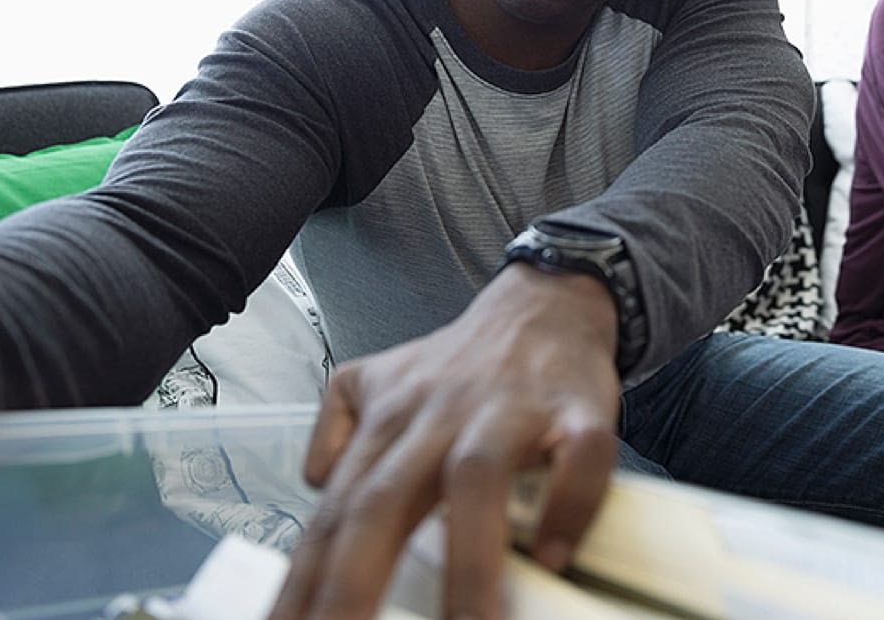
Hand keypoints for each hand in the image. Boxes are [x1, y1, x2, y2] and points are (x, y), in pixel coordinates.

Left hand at [269, 263, 620, 619]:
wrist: (548, 300)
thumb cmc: (467, 361)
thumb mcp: (382, 379)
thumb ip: (337, 430)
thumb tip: (316, 485)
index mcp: (388, 422)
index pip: (333, 513)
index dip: (305, 582)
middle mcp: (437, 417)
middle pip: (384, 500)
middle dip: (355, 583)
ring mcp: (507, 413)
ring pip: (475, 481)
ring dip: (470, 563)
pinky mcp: (577, 411)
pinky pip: (578, 457)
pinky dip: (570, 505)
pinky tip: (556, 554)